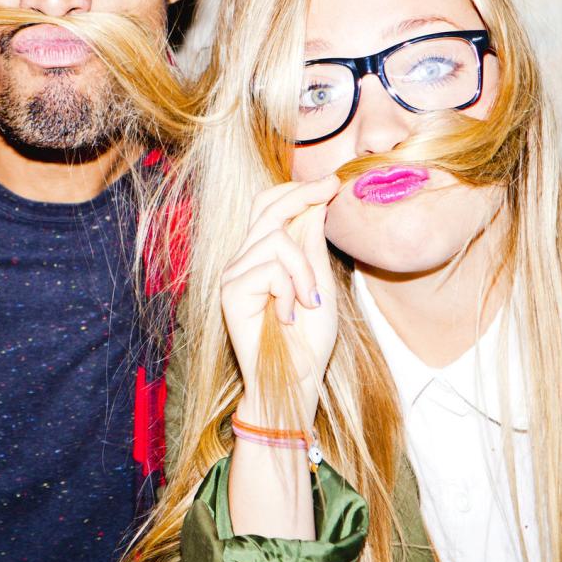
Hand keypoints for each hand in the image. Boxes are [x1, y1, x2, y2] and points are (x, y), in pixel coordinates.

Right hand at [220, 176, 340, 426]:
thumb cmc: (309, 340)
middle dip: (301, 194)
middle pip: (267, 209)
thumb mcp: (319, 285)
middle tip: (329, 188)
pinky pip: (271, 268)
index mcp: (263, 257)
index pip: (270, 209)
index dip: (297, 191)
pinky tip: (289, 314)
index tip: (330, 182)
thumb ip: (311, 247)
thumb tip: (315, 205)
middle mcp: (244, 260)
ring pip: (276, 239)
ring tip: (308, 301)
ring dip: (303, 269)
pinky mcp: (231, 290)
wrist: (296, 379)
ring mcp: (234, 273)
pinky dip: (290, 290)